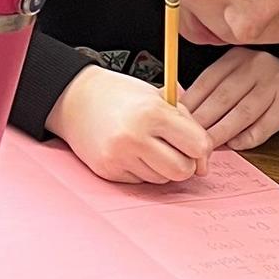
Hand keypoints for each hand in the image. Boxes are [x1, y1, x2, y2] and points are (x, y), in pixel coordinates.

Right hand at [47, 65, 208, 184]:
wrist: (74, 99)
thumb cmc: (122, 96)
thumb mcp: (159, 97)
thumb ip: (187, 124)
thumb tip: (204, 162)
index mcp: (153, 113)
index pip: (198, 146)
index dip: (203, 151)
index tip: (198, 149)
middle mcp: (135, 136)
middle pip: (182, 171)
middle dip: (185, 164)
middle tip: (175, 151)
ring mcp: (119, 156)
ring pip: (162, 179)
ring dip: (162, 167)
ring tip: (148, 147)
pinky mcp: (108, 170)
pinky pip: (141, 182)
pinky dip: (142, 170)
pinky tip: (131, 152)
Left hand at [185, 48, 278, 152]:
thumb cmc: (270, 91)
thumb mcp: (242, 81)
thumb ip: (217, 91)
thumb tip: (180, 110)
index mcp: (239, 58)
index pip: (207, 80)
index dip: (190, 104)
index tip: (176, 123)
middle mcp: (258, 65)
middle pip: (222, 97)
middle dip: (202, 122)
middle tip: (187, 141)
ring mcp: (277, 83)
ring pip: (241, 113)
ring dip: (221, 133)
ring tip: (207, 148)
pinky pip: (264, 126)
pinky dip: (247, 138)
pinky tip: (235, 146)